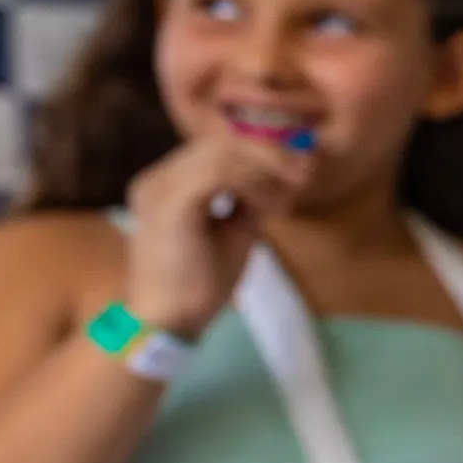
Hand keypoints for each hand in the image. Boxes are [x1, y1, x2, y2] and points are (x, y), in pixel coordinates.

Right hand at [121, 127, 314, 337]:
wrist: (167, 322)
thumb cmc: (198, 284)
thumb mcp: (234, 232)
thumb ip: (252, 201)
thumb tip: (286, 176)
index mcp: (167, 183)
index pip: (216, 147)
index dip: (261, 150)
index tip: (300, 167)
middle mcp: (158, 178)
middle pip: (220, 141)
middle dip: (269, 154)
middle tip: (304, 174)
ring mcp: (159, 186)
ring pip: (221, 151)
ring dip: (264, 169)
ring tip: (285, 199)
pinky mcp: (170, 202)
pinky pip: (218, 172)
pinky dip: (251, 184)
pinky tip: (267, 208)